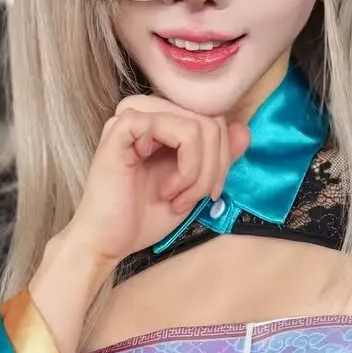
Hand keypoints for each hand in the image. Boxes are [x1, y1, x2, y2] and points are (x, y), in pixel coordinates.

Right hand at [66, 97, 249, 268]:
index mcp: (160, 119)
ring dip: (200, 172)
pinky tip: (166, 191)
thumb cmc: (143, 215)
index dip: (224, 156)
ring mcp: (132, 116)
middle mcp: (146, 110)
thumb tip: (244, 130)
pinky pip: (181, 131)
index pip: (213, 117)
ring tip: (179, 198)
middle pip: (211, 119)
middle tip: (196, 199)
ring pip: (200, 125)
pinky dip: (186, 168)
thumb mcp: (193, 185)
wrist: (106, 242)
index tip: (210, 193)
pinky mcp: (124, 128)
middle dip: (215, 166)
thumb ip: (218, 158)